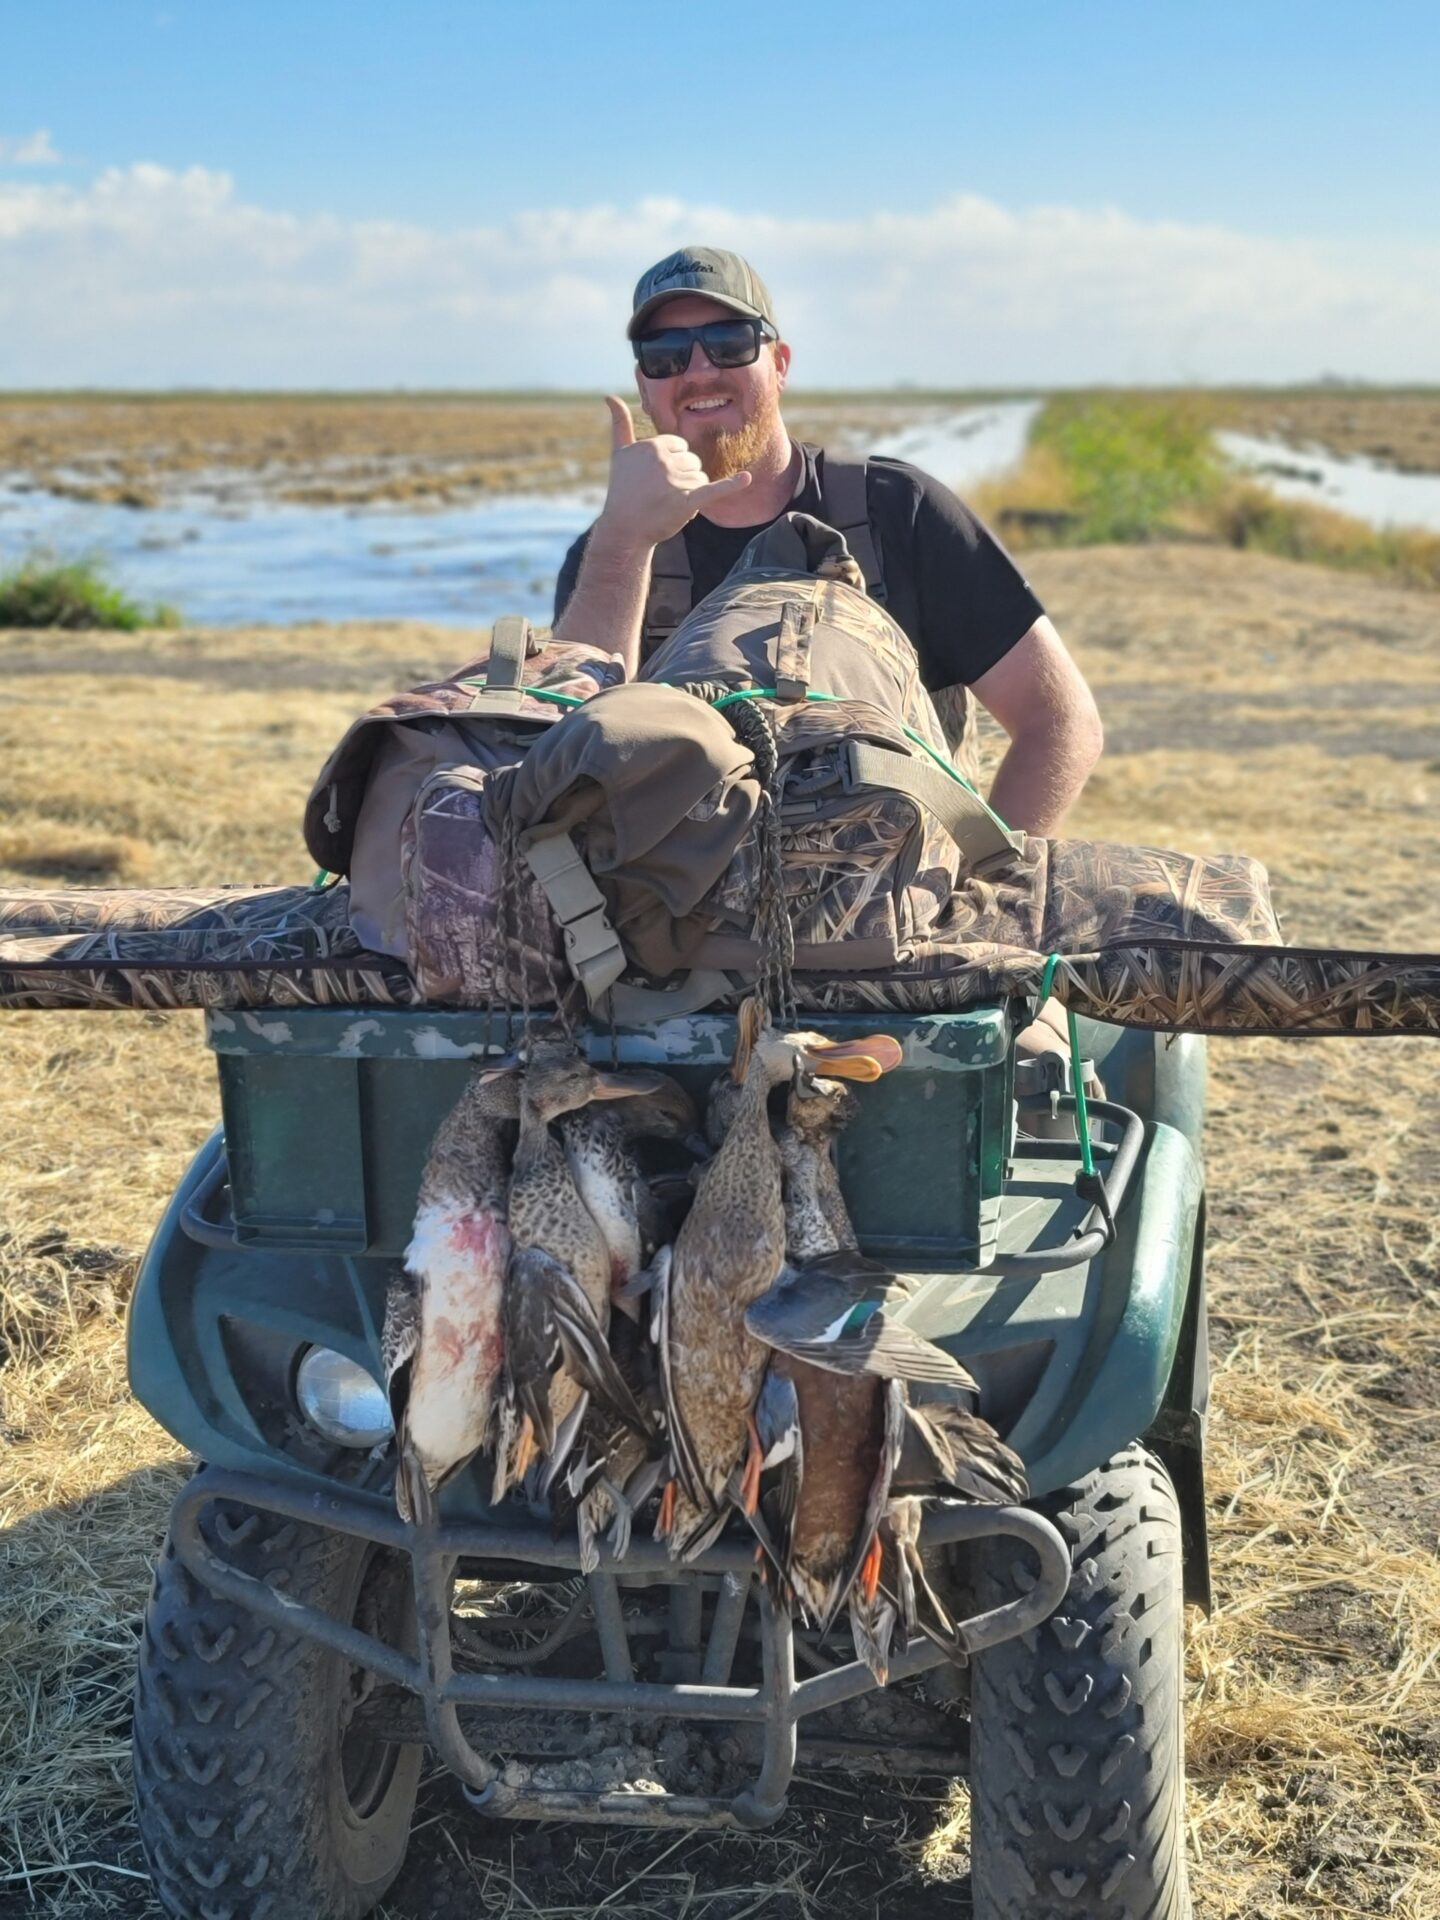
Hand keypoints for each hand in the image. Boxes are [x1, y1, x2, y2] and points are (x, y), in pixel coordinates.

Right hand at [596, 396, 751, 548]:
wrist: (624, 528)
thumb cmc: (622, 490)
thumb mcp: (619, 453)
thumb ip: (620, 423)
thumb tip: (610, 396)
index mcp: (654, 445)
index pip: (681, 446)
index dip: (673, 462)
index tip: (656, 477)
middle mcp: (665, 460)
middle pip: (693, 461)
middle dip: (683, 477)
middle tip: (661, 493)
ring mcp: (676, 481)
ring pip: (700, 478)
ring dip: (690, 491)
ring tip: (668, 502)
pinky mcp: (686, 502)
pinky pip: (713, 490)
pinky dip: (731, 485)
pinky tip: (747, 479)